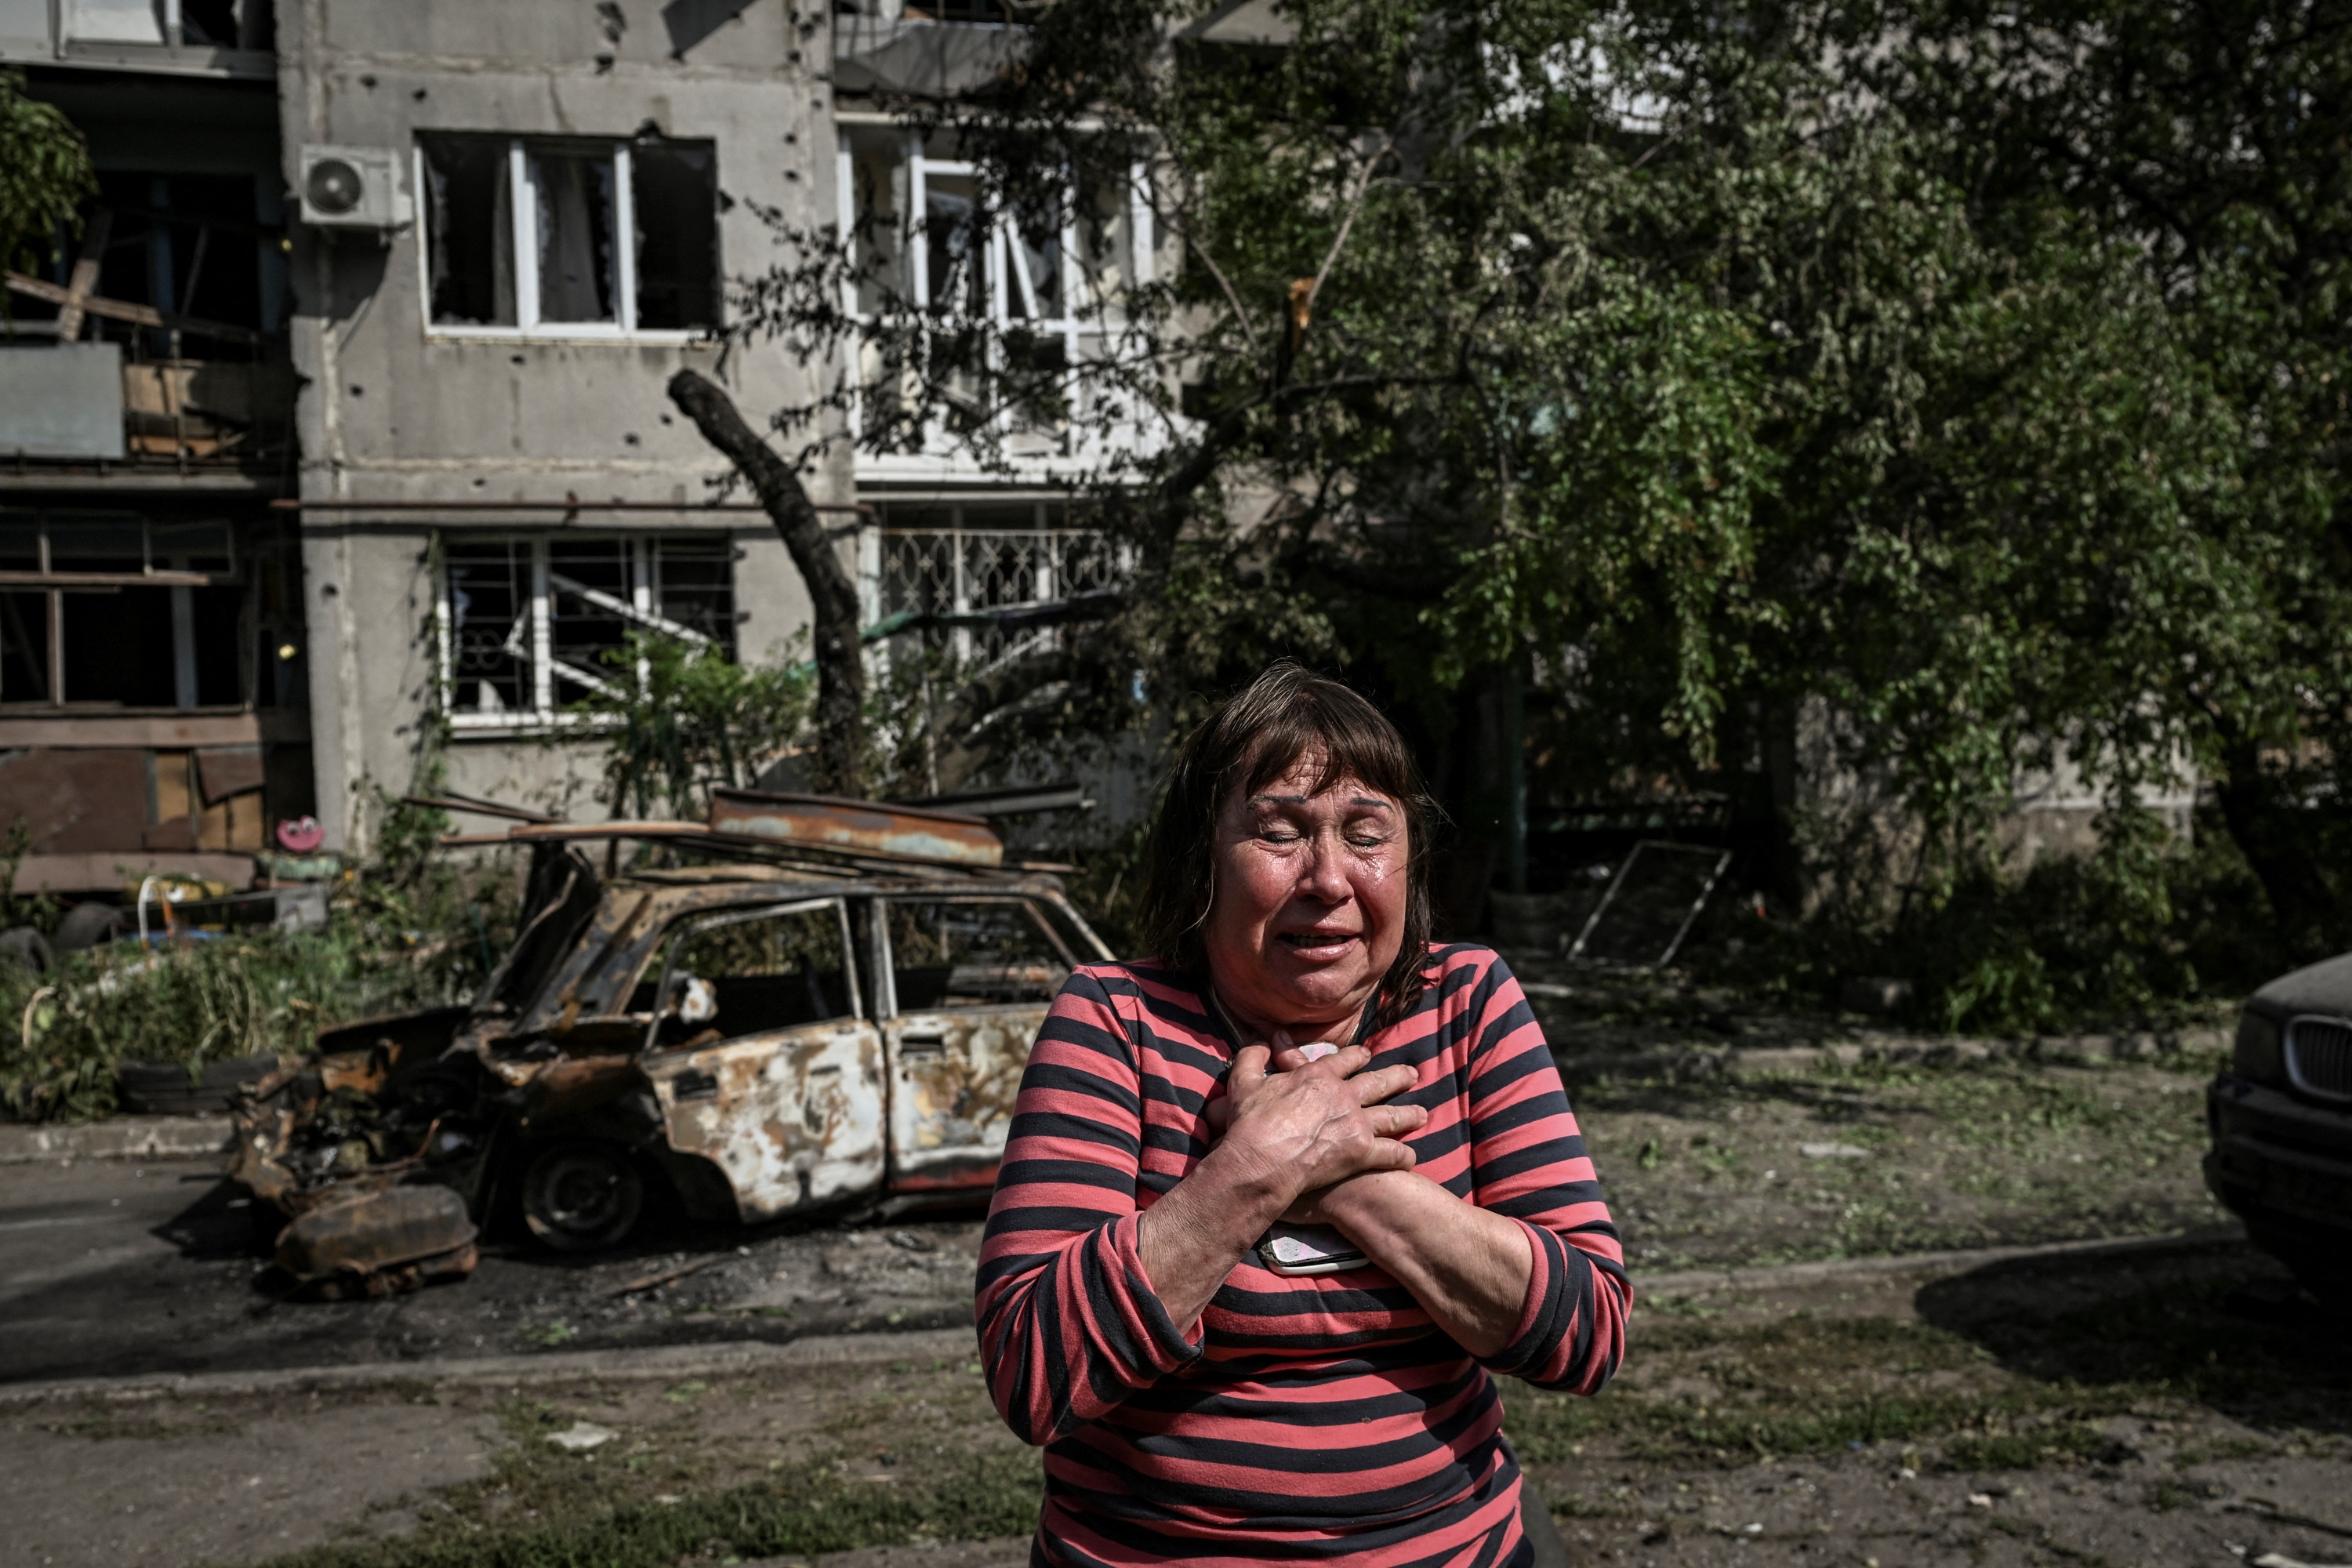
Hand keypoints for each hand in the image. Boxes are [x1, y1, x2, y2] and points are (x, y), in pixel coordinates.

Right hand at [1209, 1038, 1426, 1211]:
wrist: (1262, 1159)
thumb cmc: (1251, 1123)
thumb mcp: (1244, 1081)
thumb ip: (1252, 1057)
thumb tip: (1259, 1041)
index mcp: (1319, 1076)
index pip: (1345, 1060)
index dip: (1357, 1056)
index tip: (1367, 1054)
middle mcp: (1344, 1095)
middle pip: (1378, 1082)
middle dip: (1397, 1077)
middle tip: (1412, 1075)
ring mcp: (1356, 1123)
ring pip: (1391, 1116)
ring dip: (1409, 1114)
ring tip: (1423, 1114)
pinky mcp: (1362, 1153)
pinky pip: (1390, 1153)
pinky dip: (1402, 1156)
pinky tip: (1411, 1158)